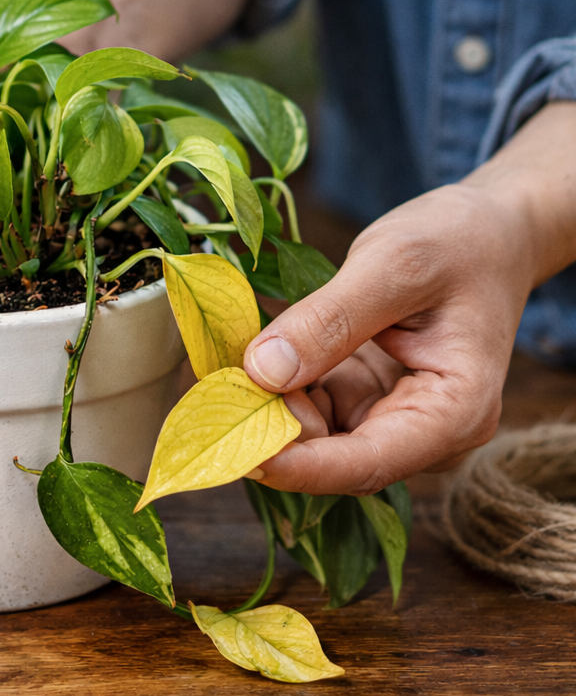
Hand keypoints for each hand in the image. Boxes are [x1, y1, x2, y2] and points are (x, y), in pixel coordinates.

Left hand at [243, 102, 575, 494]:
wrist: (485, 230)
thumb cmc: (458, 242)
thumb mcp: (393, 265)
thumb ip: (330, 319)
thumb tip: (261, 372)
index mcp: (454, 413)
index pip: (366, 463)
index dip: (295, 465)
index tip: (235, 451)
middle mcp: (423, 429)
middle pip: (330, 451)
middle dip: (267, 424)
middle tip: (210, 383)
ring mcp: (390, 412)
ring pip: (309, 429)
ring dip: (262, 398)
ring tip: (224, 354)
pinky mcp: (363, 392)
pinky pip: (307, 399)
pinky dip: (273, 377)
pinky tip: (247, 346)